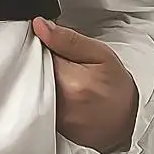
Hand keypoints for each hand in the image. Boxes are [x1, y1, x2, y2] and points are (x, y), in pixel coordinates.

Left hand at [31, 19, 138, 153]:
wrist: (125, 121)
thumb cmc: (116, 87)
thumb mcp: (100, 54)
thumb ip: (68, 40)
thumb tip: (40, 25)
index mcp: (70, 82)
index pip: (35, 55)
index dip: (37, 45)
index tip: (46, 43)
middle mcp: (56, 104)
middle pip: (28, 74)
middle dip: (34, 63)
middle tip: (53, 61)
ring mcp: (50, 119)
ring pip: (27, 90)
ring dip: (34, 79)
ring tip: (57, 77)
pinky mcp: (46, 128)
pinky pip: (32, 105)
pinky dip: (35, 95)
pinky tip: (50, 92)